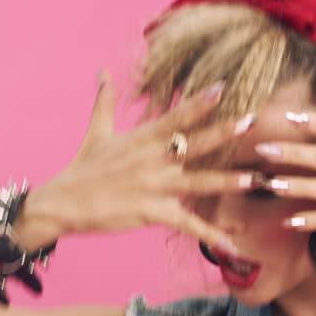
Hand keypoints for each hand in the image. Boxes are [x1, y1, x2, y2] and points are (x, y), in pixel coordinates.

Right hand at [31, 73, 253, 252]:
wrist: (61, 203)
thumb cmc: (82, 168)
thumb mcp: (97, 132)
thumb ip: (105, 100)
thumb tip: (102, 72)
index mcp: (143, 138)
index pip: (176, 116)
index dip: (199, 102)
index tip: (223, 87)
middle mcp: (152, 159)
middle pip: (194, 143)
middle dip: (224, 132)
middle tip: (252, 121)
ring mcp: (153, 186)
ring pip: (197, 183)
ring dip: (228, 182)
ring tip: (254, 179)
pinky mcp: (152, 213)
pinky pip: (187, 224)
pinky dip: (210, 234)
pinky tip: (231, 243)